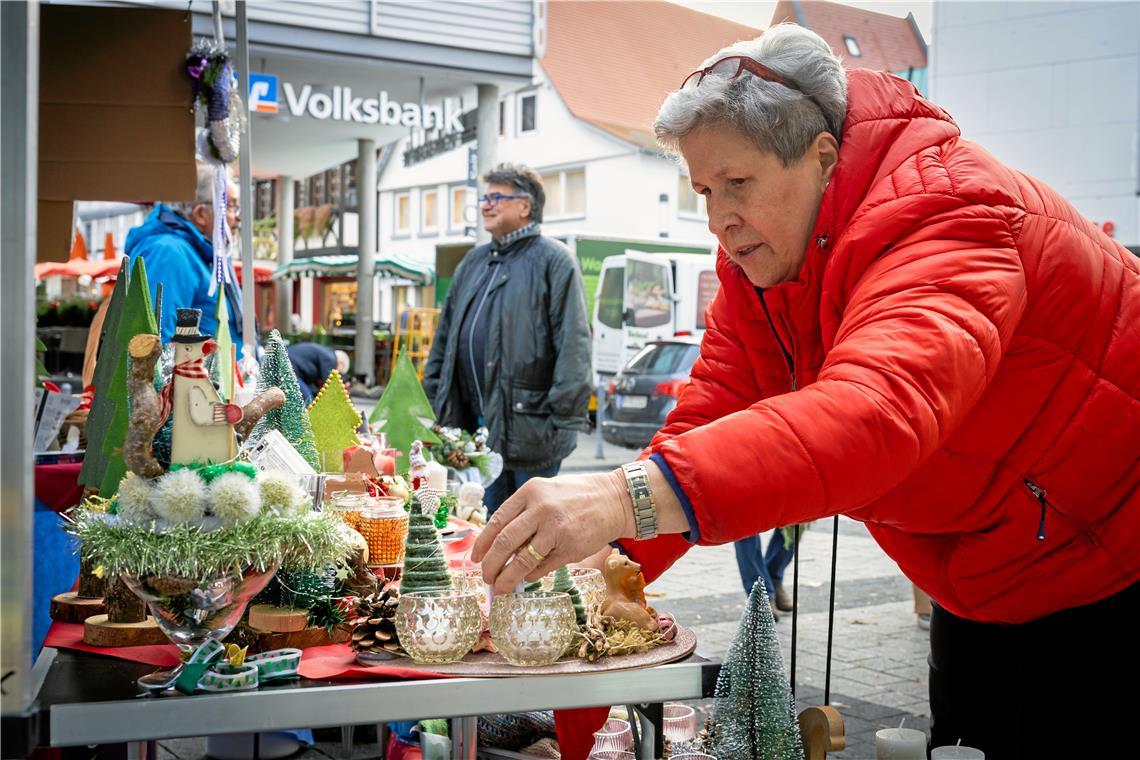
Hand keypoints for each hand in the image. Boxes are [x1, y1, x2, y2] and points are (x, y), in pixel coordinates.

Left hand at [472, 470, 634, 594]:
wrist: (615, 500)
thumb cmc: (576, 496)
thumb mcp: (545, 492)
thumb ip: (523, 513)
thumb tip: (499, 546)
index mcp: (530, 492)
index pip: (497, 521)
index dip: (482, 544)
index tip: (476, 559)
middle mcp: (541, 510)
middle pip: (504, 543)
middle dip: (490, 566)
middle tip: (485, 578)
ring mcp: (556, 531)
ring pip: (522, 561)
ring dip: (507, 579)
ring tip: (500, 588)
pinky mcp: (570, 549)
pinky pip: (542, 568)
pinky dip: (531, 577)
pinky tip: (526, 579)